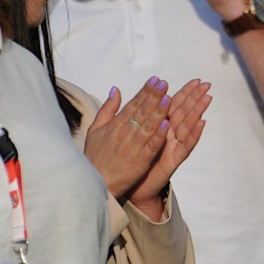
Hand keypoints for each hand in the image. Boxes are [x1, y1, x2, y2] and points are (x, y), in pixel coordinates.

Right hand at [84, 78, 169, 197]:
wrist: (97, 183)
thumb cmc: (95, 156)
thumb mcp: (95, 130)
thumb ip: (107, 109)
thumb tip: (115, 89)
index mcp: (115, 125)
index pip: (133, 104)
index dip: (145, 91)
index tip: (156, 79)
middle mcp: (124, 134)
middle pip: (142, 112)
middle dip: (154, 96)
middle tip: (164, 83)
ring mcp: (133, 148)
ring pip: (148, 127)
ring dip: (159, 112)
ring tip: (168, 99)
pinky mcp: (140, 161)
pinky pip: (151, 146)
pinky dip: (158, 136)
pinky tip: (167, 125)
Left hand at [125, 78, 211, 213]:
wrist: (131, 187)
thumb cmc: (131, 160)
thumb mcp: (131, 134)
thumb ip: (134, 114)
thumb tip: (134, 94)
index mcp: (160, 127)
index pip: (174, 106)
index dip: (184, 93)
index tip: (195, 80)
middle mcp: (170, 136)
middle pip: (184, 113)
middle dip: (195, 98)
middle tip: (207, 84)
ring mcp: (173, 147)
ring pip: (188, 126)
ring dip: (198, 112)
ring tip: (207, 98)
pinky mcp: (173, 160)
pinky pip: (186, 146)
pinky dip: (194, 135)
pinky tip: (202, 123)